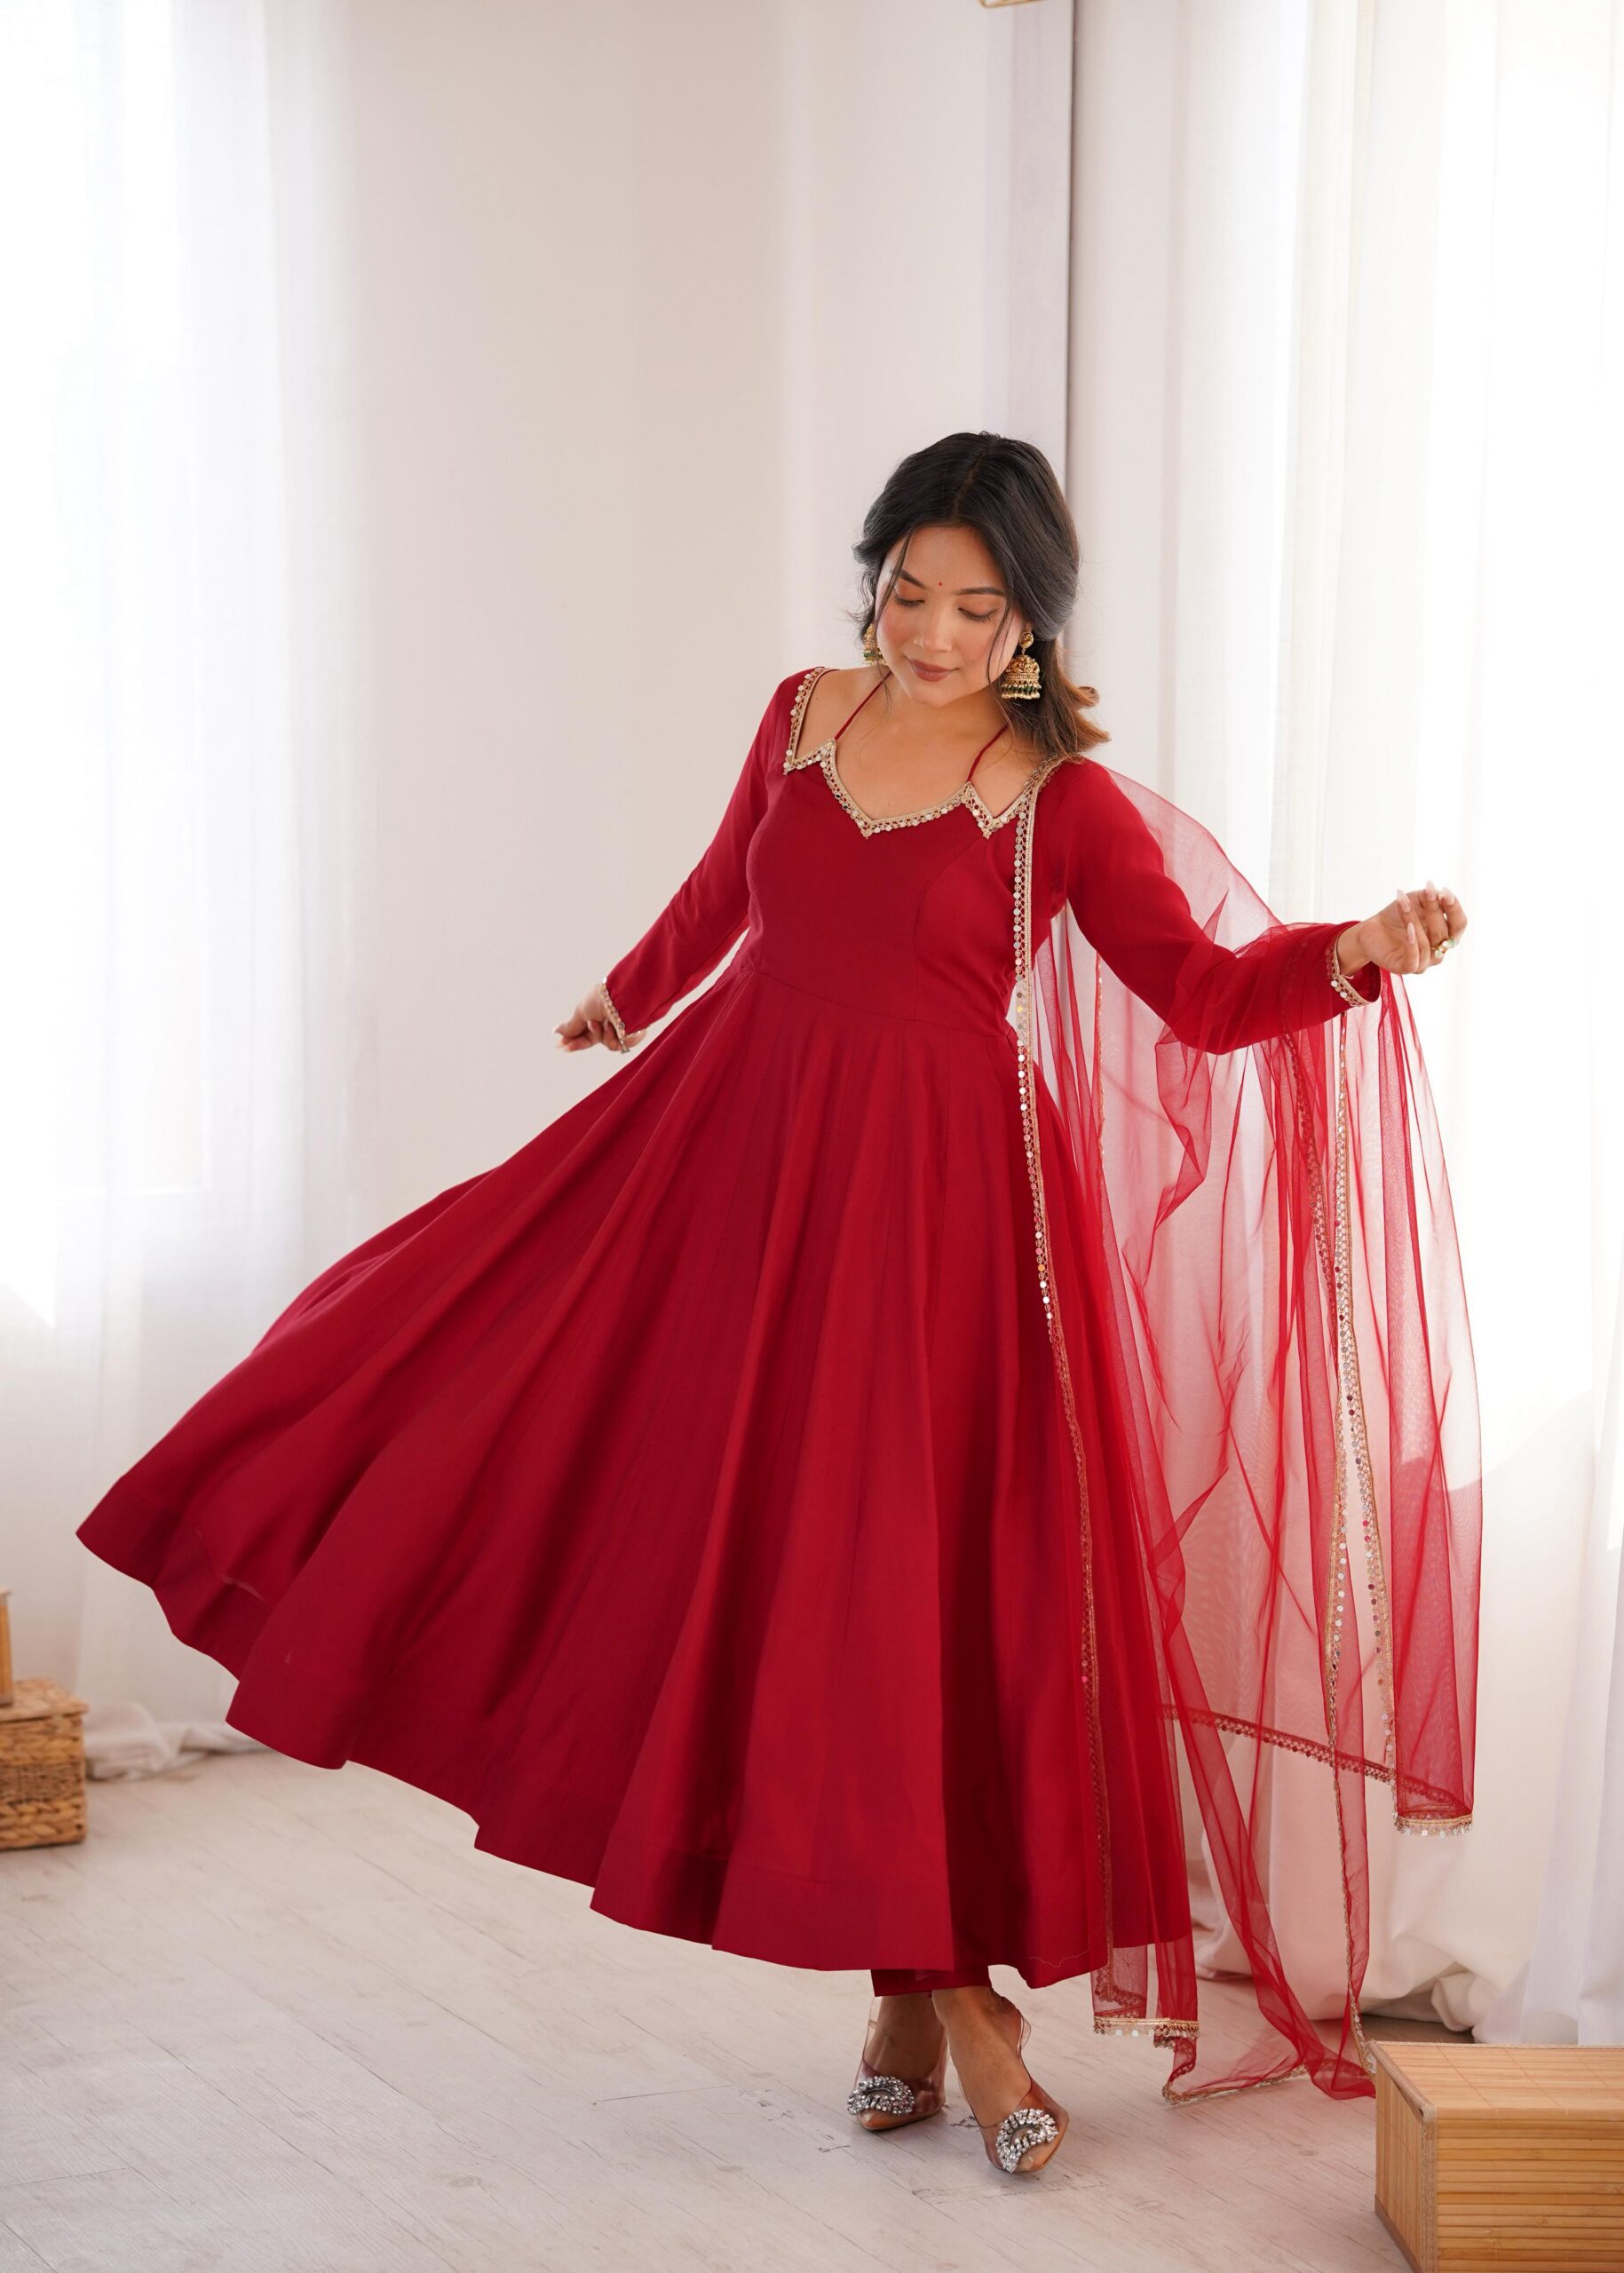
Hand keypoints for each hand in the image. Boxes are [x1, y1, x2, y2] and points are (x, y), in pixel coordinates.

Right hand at [554, 982, 634, 1052]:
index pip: (585, 1030)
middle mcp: (611, 1020)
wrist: (621, 998)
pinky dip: (609, 1038)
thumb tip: (555, 1032)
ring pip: (603, 1043)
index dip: (574, 1039)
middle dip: (579, 1043)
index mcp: (600, 1012)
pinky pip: (615, 1046)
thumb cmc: (602, 999)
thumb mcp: (581, 1012)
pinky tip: (610, 1027)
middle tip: (567, 1047)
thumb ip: (571, 1025)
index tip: (561, 1045)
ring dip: (596, 1034)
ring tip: (597, 1023)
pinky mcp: (631, 1037)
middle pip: (592, 1039)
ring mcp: (621, 1029)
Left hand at [1339, 882, 1466, 977]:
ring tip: (1402, 901)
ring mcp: (1423, 962)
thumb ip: (1431, 897)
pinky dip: (1412, 943)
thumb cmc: (1399, 915)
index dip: (1455, 909)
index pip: (1460, 924)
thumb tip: (1441, 894)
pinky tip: (1409, 928)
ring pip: (1426, 944)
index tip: (1445, 891)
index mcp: (1446, 935)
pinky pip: (1413, 960)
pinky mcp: (1404, 968)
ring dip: (1414, 919)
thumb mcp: (1416, 900)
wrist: (1372, 928)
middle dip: (1435, 910)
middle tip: (1426, 891)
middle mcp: (1438, 951)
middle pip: (1444, 933)